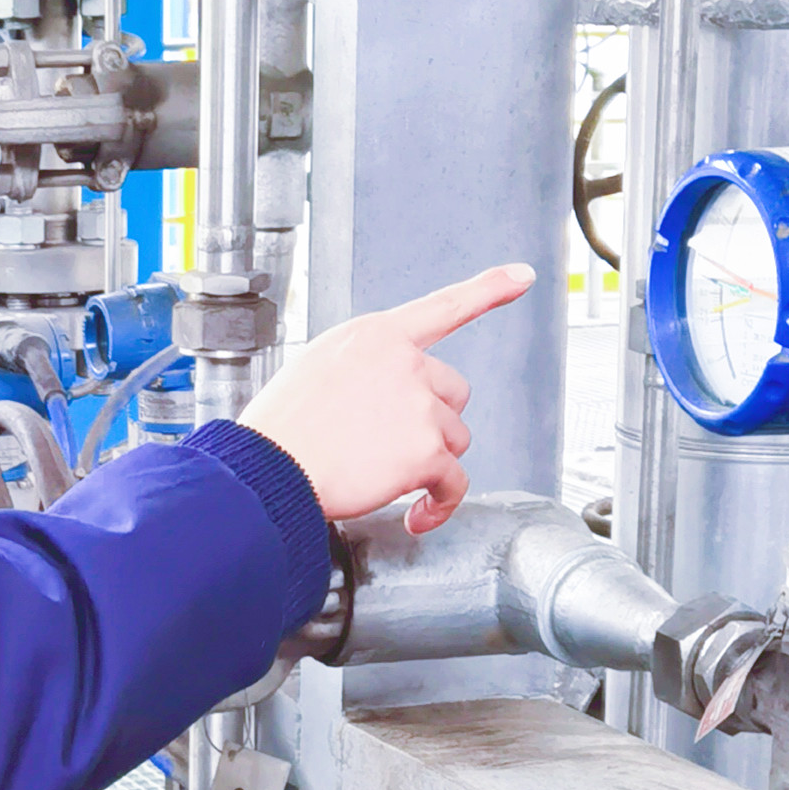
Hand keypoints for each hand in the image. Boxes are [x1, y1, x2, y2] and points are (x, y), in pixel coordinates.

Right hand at [238, 263, 536, 534]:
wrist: (266, 469)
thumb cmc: (279, 430)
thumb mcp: (316, 370)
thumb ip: (363, 371)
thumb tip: (387, 397)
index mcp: (374, 335)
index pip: (443, 306)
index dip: (490, 289)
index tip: (522, 276)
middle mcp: (403, 362)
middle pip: (453, 392)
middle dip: (432, 421)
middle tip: (393, 444)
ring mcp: (418, 404)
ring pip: (455, 437)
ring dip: (430, 461)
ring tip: (386, 477)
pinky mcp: (426, 450)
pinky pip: (454, 481)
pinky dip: (440, 503)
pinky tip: (417, 513)